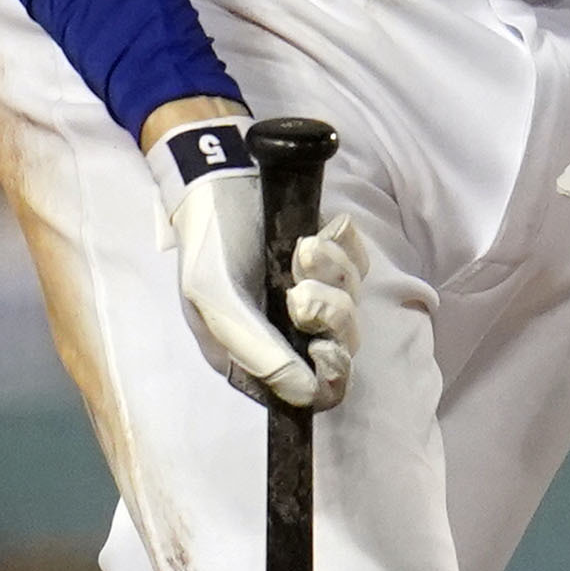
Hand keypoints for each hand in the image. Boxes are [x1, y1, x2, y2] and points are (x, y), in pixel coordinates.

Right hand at [149, 112, 367, 410]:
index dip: (329, 376)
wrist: (220, 175)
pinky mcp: (331, 255)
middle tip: (302, 290)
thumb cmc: (209, 244)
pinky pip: (360, 260)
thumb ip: (258, 352)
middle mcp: (290, 329)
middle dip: (331, 315)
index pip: (312, 391)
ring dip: (334, 274)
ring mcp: (314, 289)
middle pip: (342, 347)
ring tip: (303, 247)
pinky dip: (346, 246)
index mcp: (258, 354)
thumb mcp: (215, 301)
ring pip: (353, 301)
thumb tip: (306, 394)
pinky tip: (319, 230)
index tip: (326, 349)